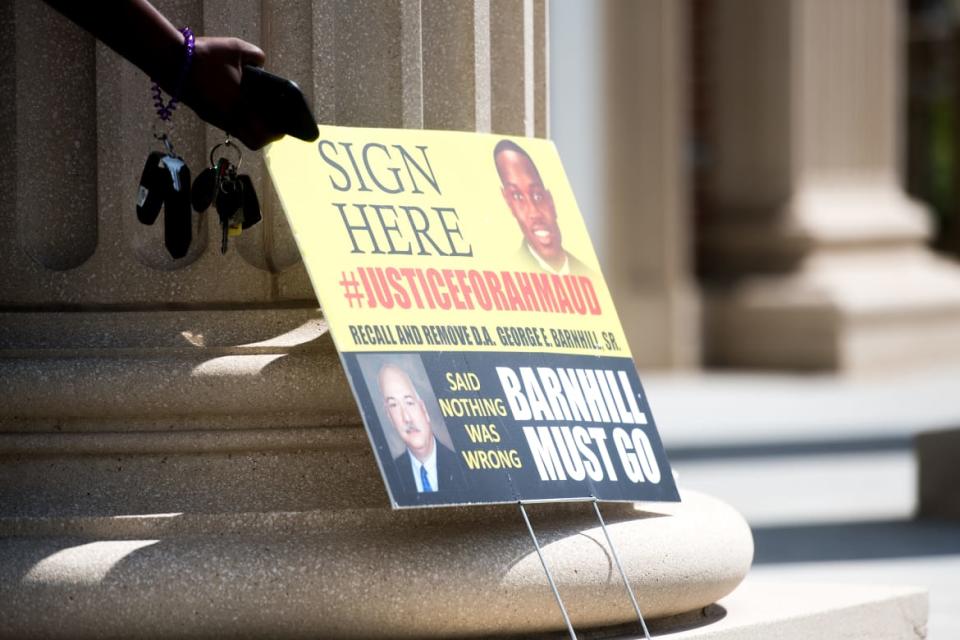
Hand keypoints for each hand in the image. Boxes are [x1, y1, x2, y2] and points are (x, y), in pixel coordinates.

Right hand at [179, 36, 281, 150]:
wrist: (169, 60)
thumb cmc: (205, 55)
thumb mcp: (236, 49)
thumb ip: (256, 56)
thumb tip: (263, 64)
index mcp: (240, 108)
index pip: (264, 135)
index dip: (276, 133)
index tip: (282, 127)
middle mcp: (228, 119)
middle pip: (253, 141)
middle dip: (265, 134)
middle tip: (271, 121)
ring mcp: (215, 119)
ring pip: (240, 134)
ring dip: (251, 127)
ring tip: (257, 110)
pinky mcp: (205, 114)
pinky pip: (228, 124)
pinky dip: (238, 119)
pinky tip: (239, 102)